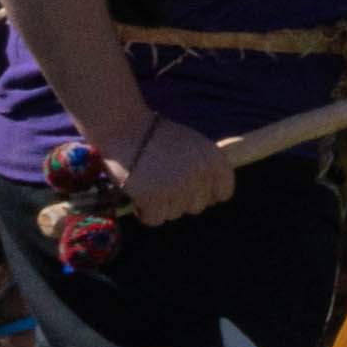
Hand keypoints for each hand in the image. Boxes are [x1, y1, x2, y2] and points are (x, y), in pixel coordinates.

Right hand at [104, 117, 233, 229]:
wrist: (124, 127)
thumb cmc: (154, 134)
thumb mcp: (191, 144)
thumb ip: (203, 167)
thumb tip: (209, 196)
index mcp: (215, 160)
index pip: (223, 193)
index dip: (203, 195)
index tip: (187, 192)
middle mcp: (201, 175)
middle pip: (196, 206)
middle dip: (178, 200)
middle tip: (160, 184)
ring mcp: (179, 187)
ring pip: (174, 214)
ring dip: (159, 205)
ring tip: (147, 184)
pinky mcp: (155, 197)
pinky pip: (154, 219)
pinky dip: (144, 212)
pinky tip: (138, 196)